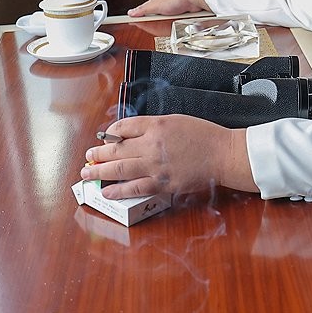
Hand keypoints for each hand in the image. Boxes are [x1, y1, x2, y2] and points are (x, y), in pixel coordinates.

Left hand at [80, 115, 252, 198]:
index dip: (111, 133)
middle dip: (98, 153)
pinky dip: (117, 190)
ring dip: (100, 171)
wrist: (224, 154)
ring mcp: (156, 166)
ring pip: (119, 169)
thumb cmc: (206, 136)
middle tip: (89, 156)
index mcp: (157, 125)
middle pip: (116, 148)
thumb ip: (154, 127)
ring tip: (87, 173)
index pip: (123, 127)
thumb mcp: (178, 121)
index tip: (107, 137)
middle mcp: (152, 145)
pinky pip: (134, 188)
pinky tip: (106, 191)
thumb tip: (133, 135)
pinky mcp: (162, 183)